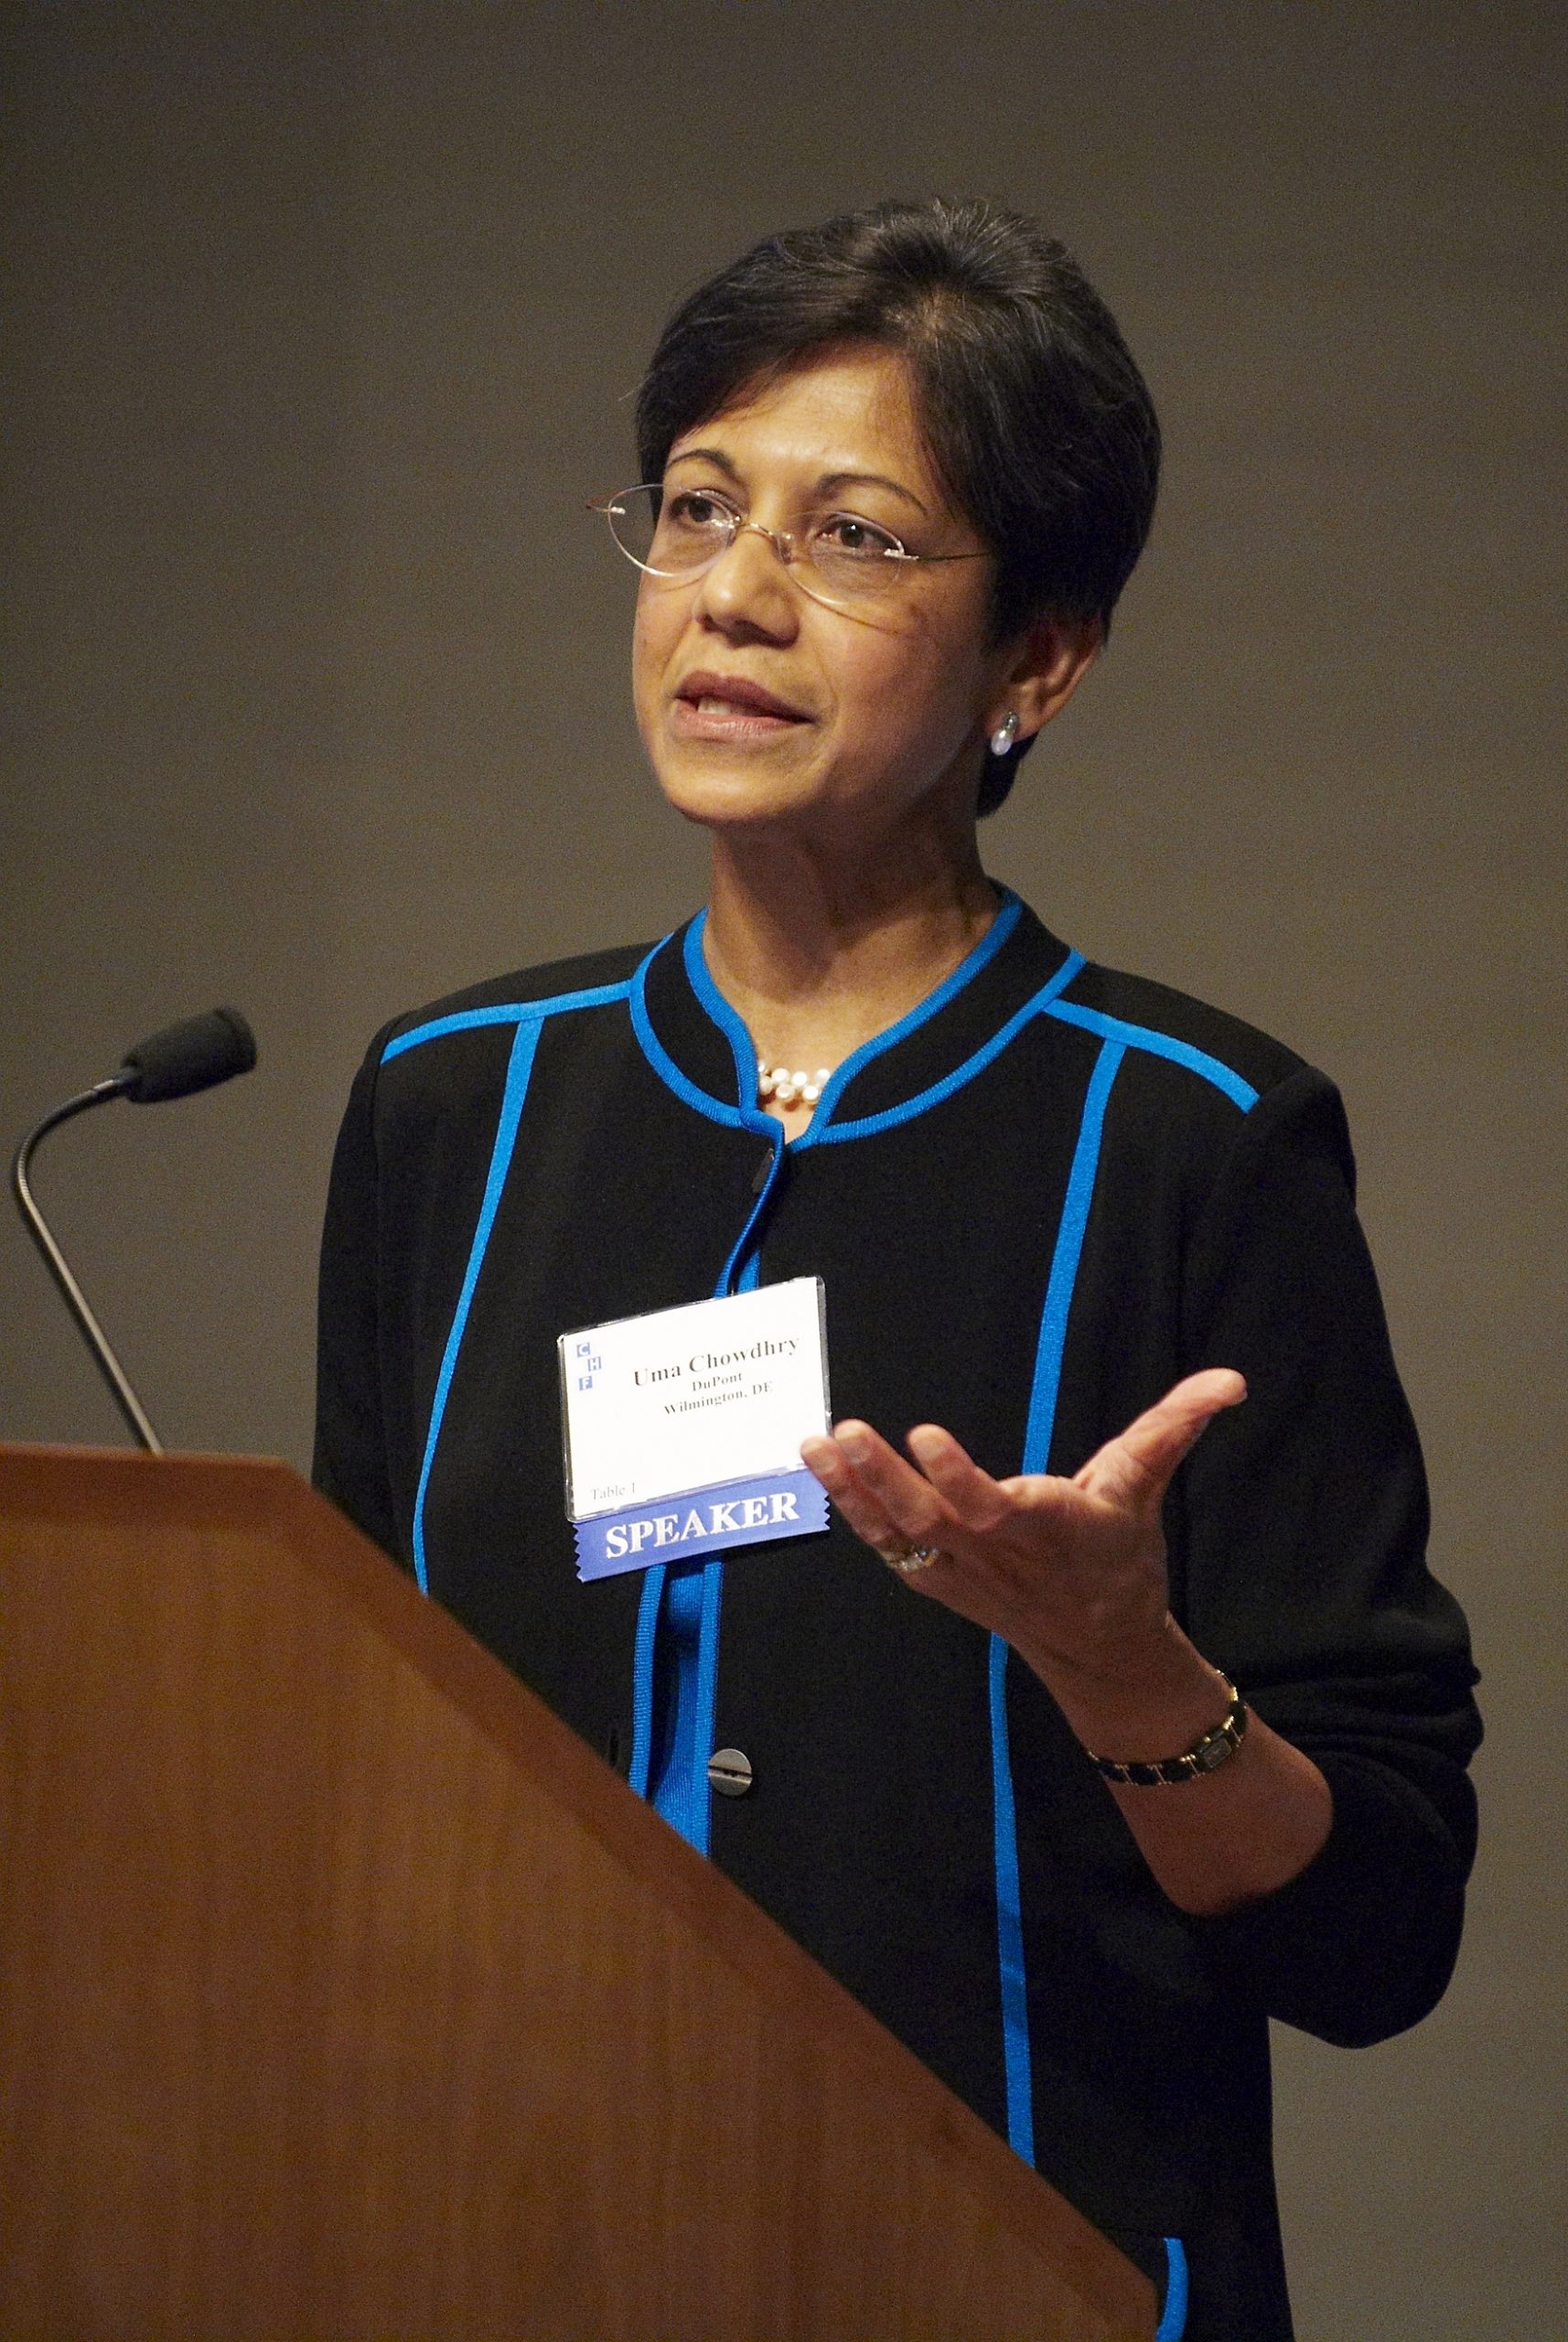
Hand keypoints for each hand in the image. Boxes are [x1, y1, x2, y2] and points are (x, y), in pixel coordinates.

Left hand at [800, 1369, 1245, 1704]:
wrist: (1099, 1646)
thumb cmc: (1120, 1555)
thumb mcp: (1147, 1488)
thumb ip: (1176, 1427)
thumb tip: (1231, 1379)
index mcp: (1049, 1527)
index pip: (998, 1506)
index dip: (959, 1476)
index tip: (926, 1433)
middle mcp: (998, 1553)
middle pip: (932, 1521)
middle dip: (886, 1478)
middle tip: (847, 1429)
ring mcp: (961, 1573)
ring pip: (900, 1535)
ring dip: (855, 1491)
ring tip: (817, 1442)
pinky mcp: (936, 1580)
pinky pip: (887, 1546)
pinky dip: (853, 1510)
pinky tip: (821, 1468)